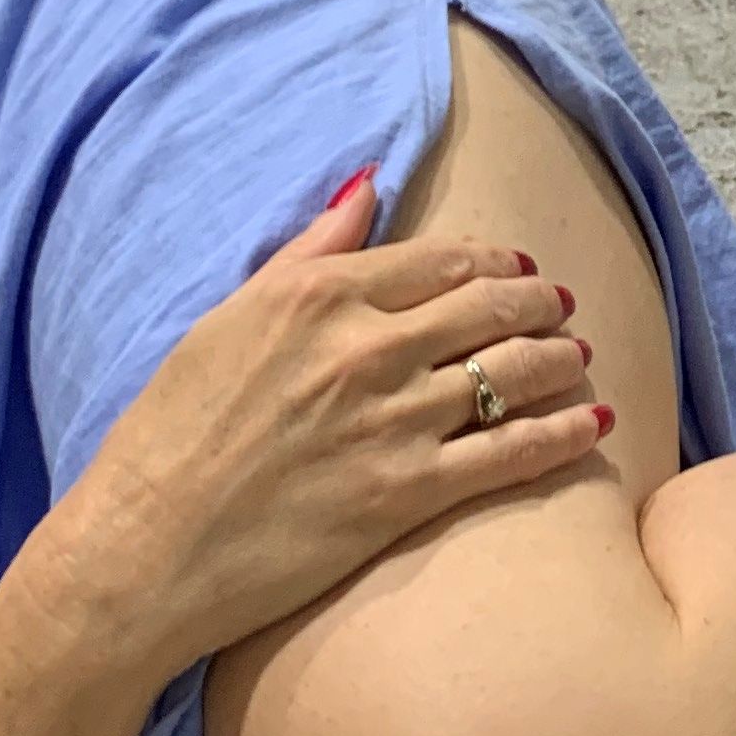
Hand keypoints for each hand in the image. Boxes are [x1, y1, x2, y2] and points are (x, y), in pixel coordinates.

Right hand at [35, 178, 612, 683]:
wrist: (143, 549)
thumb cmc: (169, 435)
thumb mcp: (227, 318)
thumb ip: (308, 251)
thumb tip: (368, 187)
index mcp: (318, 296)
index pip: (441, 260)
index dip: (495, 263)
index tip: (519, 270)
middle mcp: (364, 348)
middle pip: (491, 307)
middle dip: (541, 304)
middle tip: (563, 308)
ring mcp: (391, 420)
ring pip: (513, 371)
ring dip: (562, 360)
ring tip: (581, 360)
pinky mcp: (407, 493)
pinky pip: (512, 451)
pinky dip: (564, 433)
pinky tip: (592, 424)